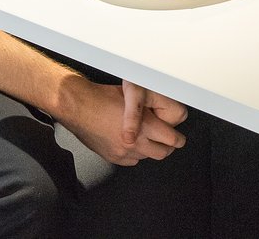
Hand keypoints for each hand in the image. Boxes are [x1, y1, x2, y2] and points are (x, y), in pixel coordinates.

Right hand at [61, 78, 186, 165]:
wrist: (78, 106)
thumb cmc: (103, 97)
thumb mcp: (134, 97)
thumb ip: (150, 109)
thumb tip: (165, 112)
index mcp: (144, 125)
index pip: (172, 139)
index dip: (179, 138)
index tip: (180, 138)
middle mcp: (135, 142)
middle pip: (163, 153)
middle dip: (168, 147)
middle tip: (169, 141)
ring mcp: (123, 152)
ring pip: (147, 158)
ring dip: (150, 150)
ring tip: (149, 139)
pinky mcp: (112, 157)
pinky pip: (131, 161)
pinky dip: (135, 155)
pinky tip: (133, 144)